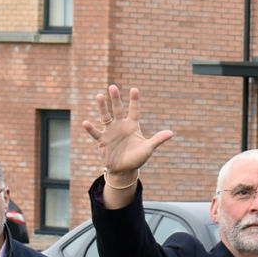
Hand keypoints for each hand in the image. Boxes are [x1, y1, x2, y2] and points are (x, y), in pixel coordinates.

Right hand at [83, 85, 174, 205]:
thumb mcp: (148, 148)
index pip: (134, 111)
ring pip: (105, 117)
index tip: (134, 89)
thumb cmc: (137, 157)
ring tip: (99, 96)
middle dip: (115, 98)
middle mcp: (120, 125)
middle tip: (113, 87)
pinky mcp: (102, 141)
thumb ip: (158, 139)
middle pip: (117, 109)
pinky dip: (90, 129)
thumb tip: (171, 133)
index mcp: (132, 126)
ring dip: (102, 107)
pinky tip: (85, 123)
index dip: (134, 100)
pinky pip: (95, 133)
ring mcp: (110, 132)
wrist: (124, 169)